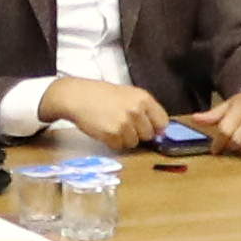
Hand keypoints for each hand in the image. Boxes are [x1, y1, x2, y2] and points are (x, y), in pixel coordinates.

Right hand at [39, 77, 174, 148]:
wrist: (77, 96)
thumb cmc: (101, 95)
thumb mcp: (128, 94)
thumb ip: (145, 109)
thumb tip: (160, 130)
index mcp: (143, 98)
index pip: (162, 122)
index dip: (156, 128)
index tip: (150, 128)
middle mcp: (136, 110)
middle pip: (148, 135)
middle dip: (138, 133)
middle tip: (124, 123)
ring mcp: (124, 123)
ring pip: (134, 142)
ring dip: (124, 138)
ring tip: (113, 124)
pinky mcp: (112, 134)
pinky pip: (119, 146)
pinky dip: (112, 142)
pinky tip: (105, 129)